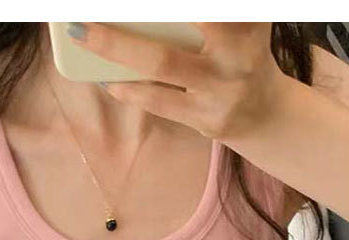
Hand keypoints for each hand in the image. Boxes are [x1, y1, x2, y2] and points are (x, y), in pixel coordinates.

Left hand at [68, 22, 283, 140]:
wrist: (266, 115)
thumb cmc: (237, 57)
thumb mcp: (236, 26)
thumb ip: (206, 17)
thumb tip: (136, 15)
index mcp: (246, 22)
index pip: (214, 6)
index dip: (178, 3)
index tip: (141, 1)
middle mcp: (239, 52)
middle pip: (189, 16)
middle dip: (137, 11)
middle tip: (89, 8)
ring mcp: (223, 89)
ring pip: (162, 62)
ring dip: (115, 47)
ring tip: (82, 35)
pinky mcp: (208, 119)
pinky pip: (159, 101)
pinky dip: (129, 89)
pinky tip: (107, 79)